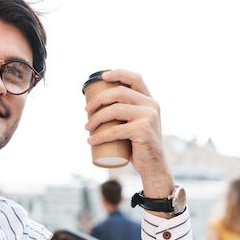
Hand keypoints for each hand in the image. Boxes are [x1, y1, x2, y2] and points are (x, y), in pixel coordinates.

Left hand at [84, 69, 173, 197]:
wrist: (153, 166)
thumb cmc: (138, 145)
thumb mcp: (136, 124)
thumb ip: (126, 113)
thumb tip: (97, 105)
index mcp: (150, 100)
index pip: (135, 78)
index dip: (118, 73)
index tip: (102, 77)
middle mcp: (151, 105)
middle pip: (119, 93)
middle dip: (98, 99)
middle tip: (86, 110)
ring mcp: (148, 117)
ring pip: (114, 110)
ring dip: (96, 118)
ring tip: (86, 127)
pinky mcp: (143, 131)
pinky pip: (115, 130)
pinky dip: (100, 136)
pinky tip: (91, 140)